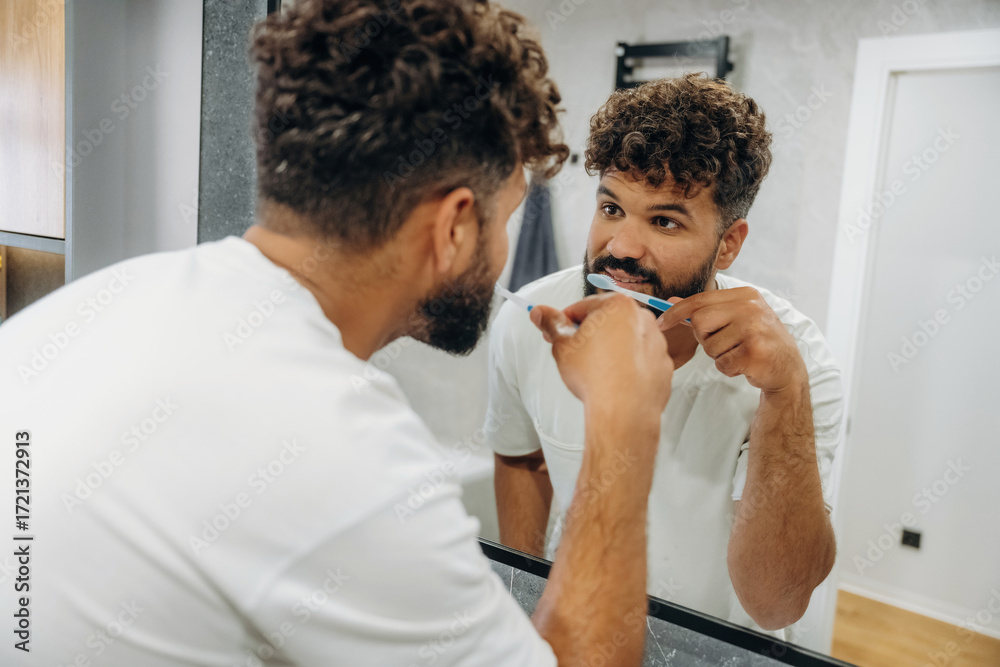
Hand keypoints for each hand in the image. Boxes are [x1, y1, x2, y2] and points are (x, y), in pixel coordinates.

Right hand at [530, 293, 672, 416]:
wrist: (623, 411)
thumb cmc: (594, 376)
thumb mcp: (562, 346)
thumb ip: (551, 324)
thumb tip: (540, 312)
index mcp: (616, 306)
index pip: (581, 307)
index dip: (564, 323)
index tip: (556, 334)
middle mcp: (642, 318)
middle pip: (606, 320)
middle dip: (589, 334)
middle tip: (575, 354)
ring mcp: (656, 341)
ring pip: (625, 339)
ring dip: (609, 348)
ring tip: (596, 370)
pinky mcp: (663, 363)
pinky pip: (640, 358)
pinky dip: (628, 364)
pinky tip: (614, 379)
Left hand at [656, 287, 806, 394]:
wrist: (787, 368)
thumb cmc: (756, 341)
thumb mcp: (734, 318)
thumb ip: (704, 309)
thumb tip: (671, 301)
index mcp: (745, 295)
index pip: (700, 300)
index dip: (676, 312)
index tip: (661, 322)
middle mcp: (751, 308)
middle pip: (699, 322)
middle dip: (705, 338)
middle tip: (725, 343)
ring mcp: (755, 329)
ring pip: (709, 346)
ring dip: (719, 356)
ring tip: (739, 353)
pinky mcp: (755, 352)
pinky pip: (722, 363)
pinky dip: (728, 368)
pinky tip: (745, 364)